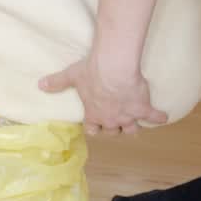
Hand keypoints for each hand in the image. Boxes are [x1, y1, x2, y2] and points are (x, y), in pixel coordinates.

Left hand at [40, 53, 166, 135]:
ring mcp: (128, 116)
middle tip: (116, 119)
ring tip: (136, 120)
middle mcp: (110, 119)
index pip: (92, 130)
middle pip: (113, 131)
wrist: (114, 68)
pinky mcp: (144, 109)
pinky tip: (161, 115)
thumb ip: (56, 82)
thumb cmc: (91, 72)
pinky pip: (155, 117)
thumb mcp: (71, 76)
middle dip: (113, 127)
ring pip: (132, 129)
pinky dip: (159, 117)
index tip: (96, 125)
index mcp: (93, 114)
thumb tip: (40, 84)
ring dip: (133, 126)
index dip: (94, 127)